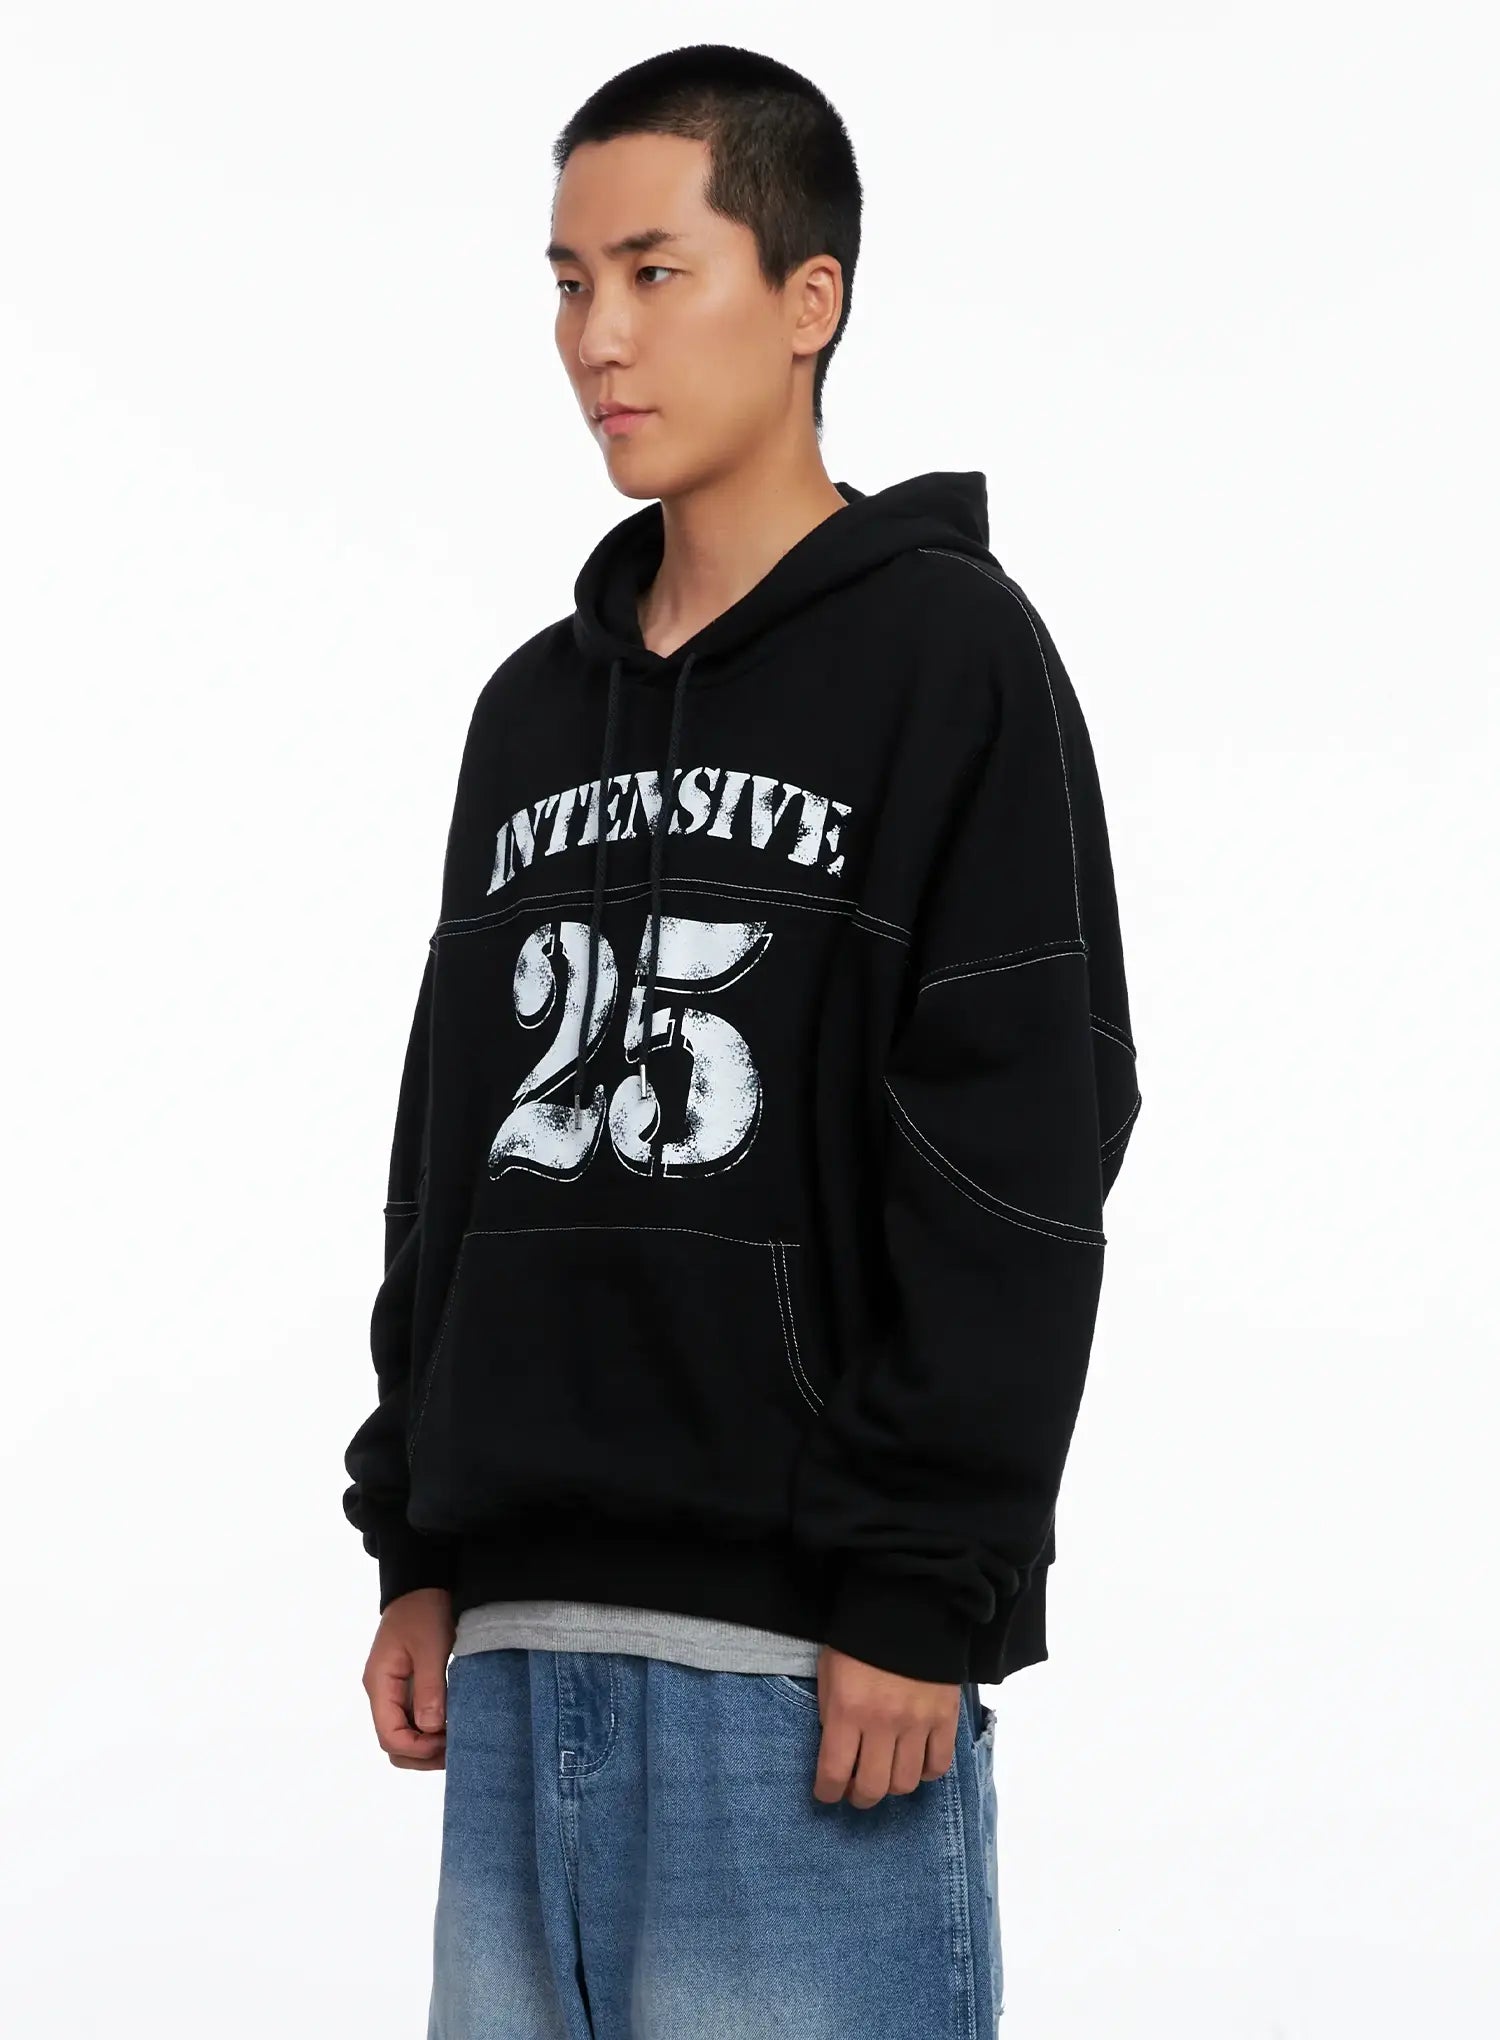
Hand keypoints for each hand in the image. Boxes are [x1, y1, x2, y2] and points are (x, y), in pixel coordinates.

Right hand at [362, 1586, 455, 1769]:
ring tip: (455, 1741)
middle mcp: (381, 1692)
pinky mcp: (406, 1686)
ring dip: (426, 1745)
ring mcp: (393, 1691)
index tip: (446, 1743)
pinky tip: (451, 1727)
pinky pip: (412, 1719)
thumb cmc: (423, 1611)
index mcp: (379, 1684)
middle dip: (421, 1754)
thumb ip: (429, 1688)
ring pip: (402, 1734)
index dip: (417, 1748)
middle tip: (454, 1750)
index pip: (389, 1735)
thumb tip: (430, 1729)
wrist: (421, 1583)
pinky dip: (429, 1731)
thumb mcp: (430, 1647)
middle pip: (393, 1742)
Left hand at [808, 1647, 962, 1807]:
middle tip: (856, 1790)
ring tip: (886, 1774)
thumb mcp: (829, 1674)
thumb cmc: (858, 1639)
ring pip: (906, 1783)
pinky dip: (926, 1772)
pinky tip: (915, 1761)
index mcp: (848, 1709)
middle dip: (859, 1797)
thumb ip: (832, 1715)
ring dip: (891, 1786)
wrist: (904, 1606)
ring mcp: (918, 1722)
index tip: (826, 1793)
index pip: (834, 1773)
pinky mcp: (945, 1717)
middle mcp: (883, 1722)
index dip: (827, 1792)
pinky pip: (939, 1765)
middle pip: (873, 1787)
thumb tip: (838, 1753)